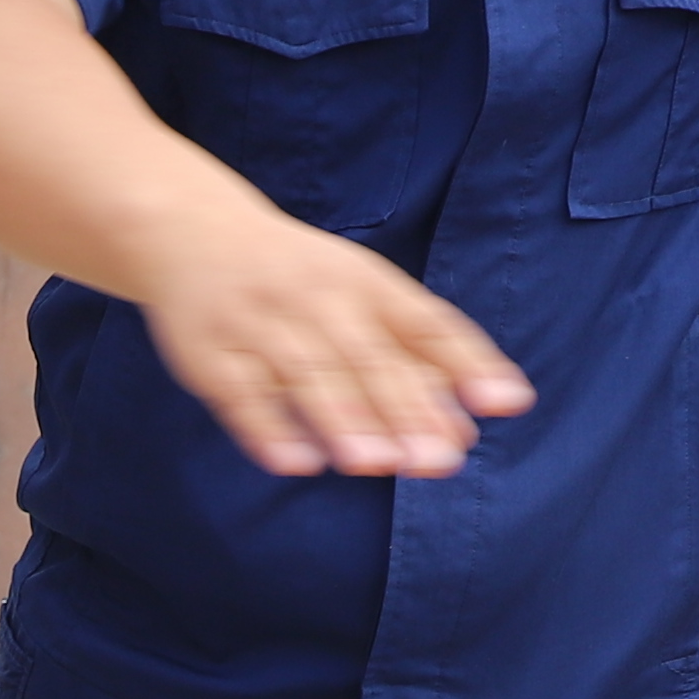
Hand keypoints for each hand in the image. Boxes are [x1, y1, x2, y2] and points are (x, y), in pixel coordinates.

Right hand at [136, 200, 534, 477]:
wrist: (190, 232)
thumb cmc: (297, 278)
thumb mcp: (363, 294)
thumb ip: (420, 355)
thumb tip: (482, 418)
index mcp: (363, 282)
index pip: (425, 323)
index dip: (467, 363)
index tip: (508, 402)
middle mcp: (315, 297)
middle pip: (367, 357)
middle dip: (404, 408)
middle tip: (439, 460)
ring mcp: (259, 324)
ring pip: (306, 375)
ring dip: (341, 419)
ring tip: (375, 466)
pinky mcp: (209, 354)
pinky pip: (240, 394)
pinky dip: (267, 428)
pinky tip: (297, 463)